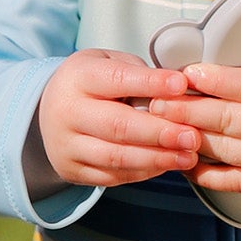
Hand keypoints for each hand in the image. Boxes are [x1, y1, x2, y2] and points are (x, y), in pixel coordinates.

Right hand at [36, 49, 200, 190]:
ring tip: (187, 157)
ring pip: (116, 157)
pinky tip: (166, 165)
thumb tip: (179, 90)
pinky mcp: (73, 170)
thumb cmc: (90, 85)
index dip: (151, 83)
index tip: (181, 85)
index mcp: (78, 76)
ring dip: (156, 159)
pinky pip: (113, 176)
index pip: (117, 79)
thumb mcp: (109, 65)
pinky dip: (143, 171)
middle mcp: (67, 111)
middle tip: (191, 135)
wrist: (48, 113)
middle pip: (117, 125)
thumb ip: (139, 75)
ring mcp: (67, 144)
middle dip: (159, 133)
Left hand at [150, 27, 240, 217]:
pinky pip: (238, 181)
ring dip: (191, 138)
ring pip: (226, 150)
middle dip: (187, 110)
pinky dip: (211, 174)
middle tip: (155, 101)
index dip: (214, 79)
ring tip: (161, 128)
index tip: (187, 73)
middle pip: (227, 119)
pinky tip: (187, 165)